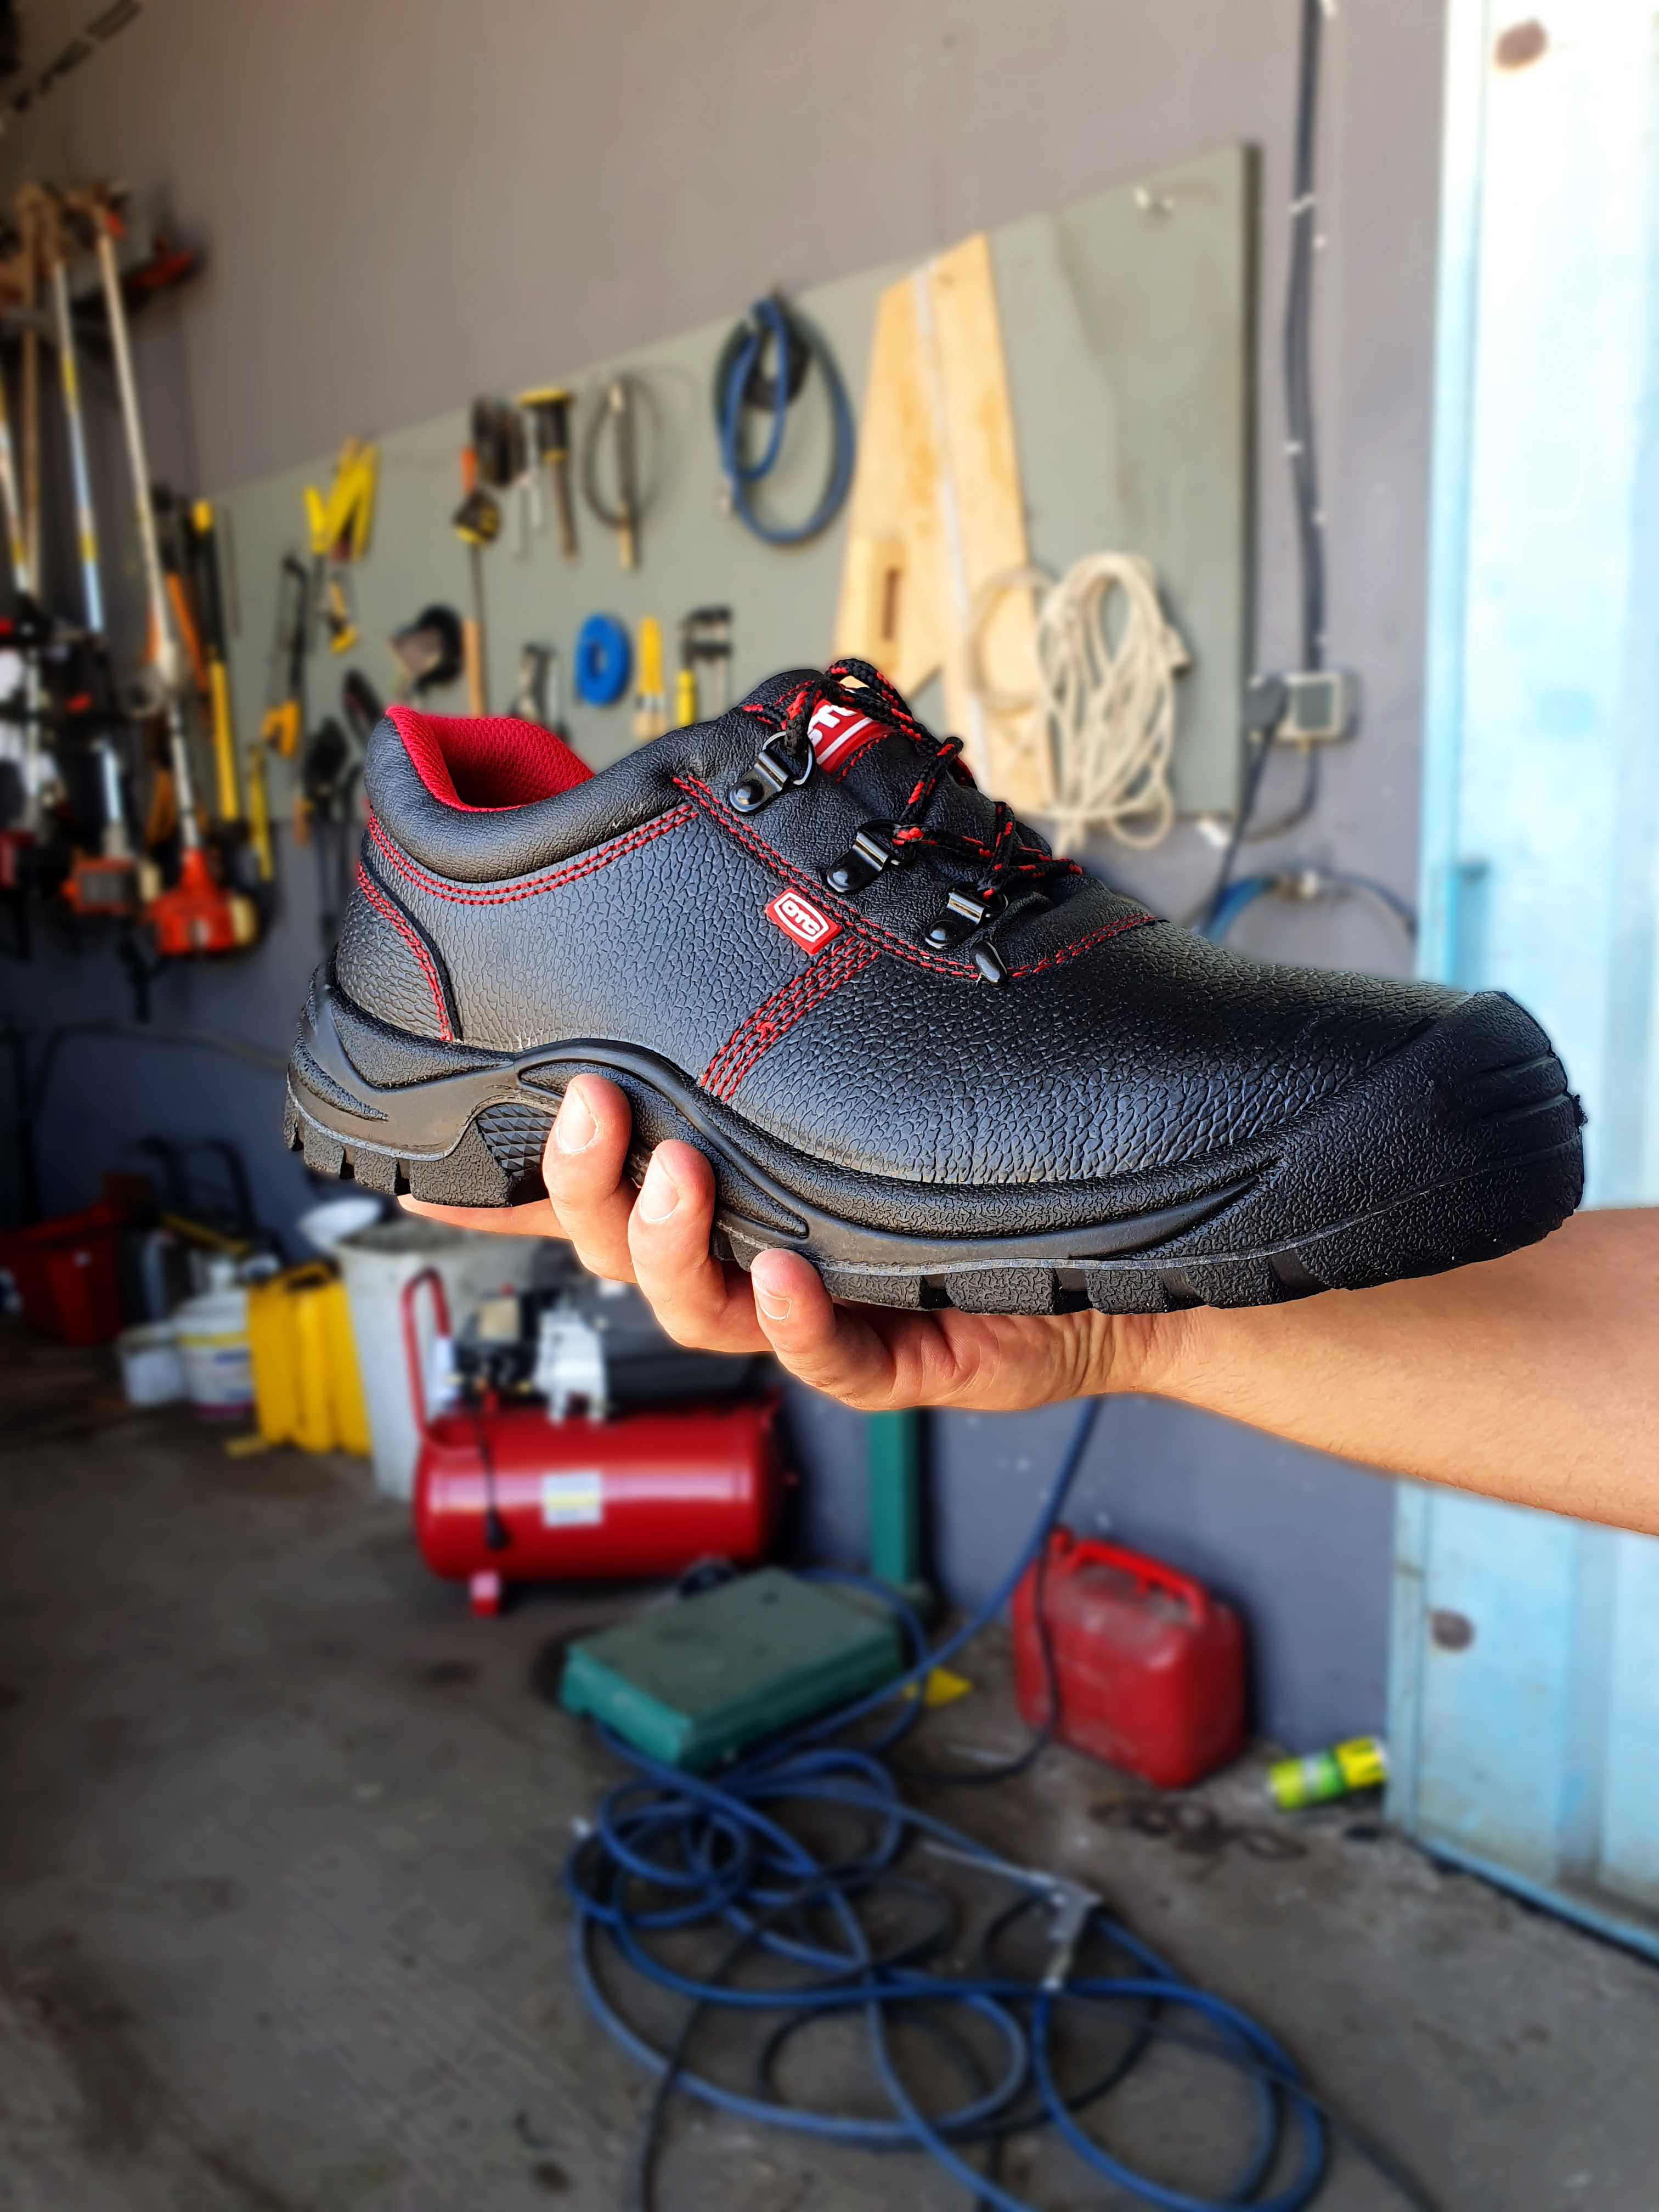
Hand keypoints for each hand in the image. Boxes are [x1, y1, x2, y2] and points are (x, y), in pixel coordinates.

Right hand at [401, 1074, 1168, 1411]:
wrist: (1103, 1271)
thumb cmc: (979, 1170)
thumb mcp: (879, 1089)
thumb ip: (807, 1024)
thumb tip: (764, 907)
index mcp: (732, 1198)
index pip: (596, 1198)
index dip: (509, 1190)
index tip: (424, 1167)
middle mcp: (751, 1259)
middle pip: (621, 1245)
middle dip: (591, 1180)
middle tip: (594, 1102)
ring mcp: (809, 1316)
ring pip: (698, 1306)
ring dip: (671, 1247)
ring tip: (678, 1176)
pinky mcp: (887, 1359)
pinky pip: (822, 1355)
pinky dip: (795, 1322)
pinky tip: (788, 1273)